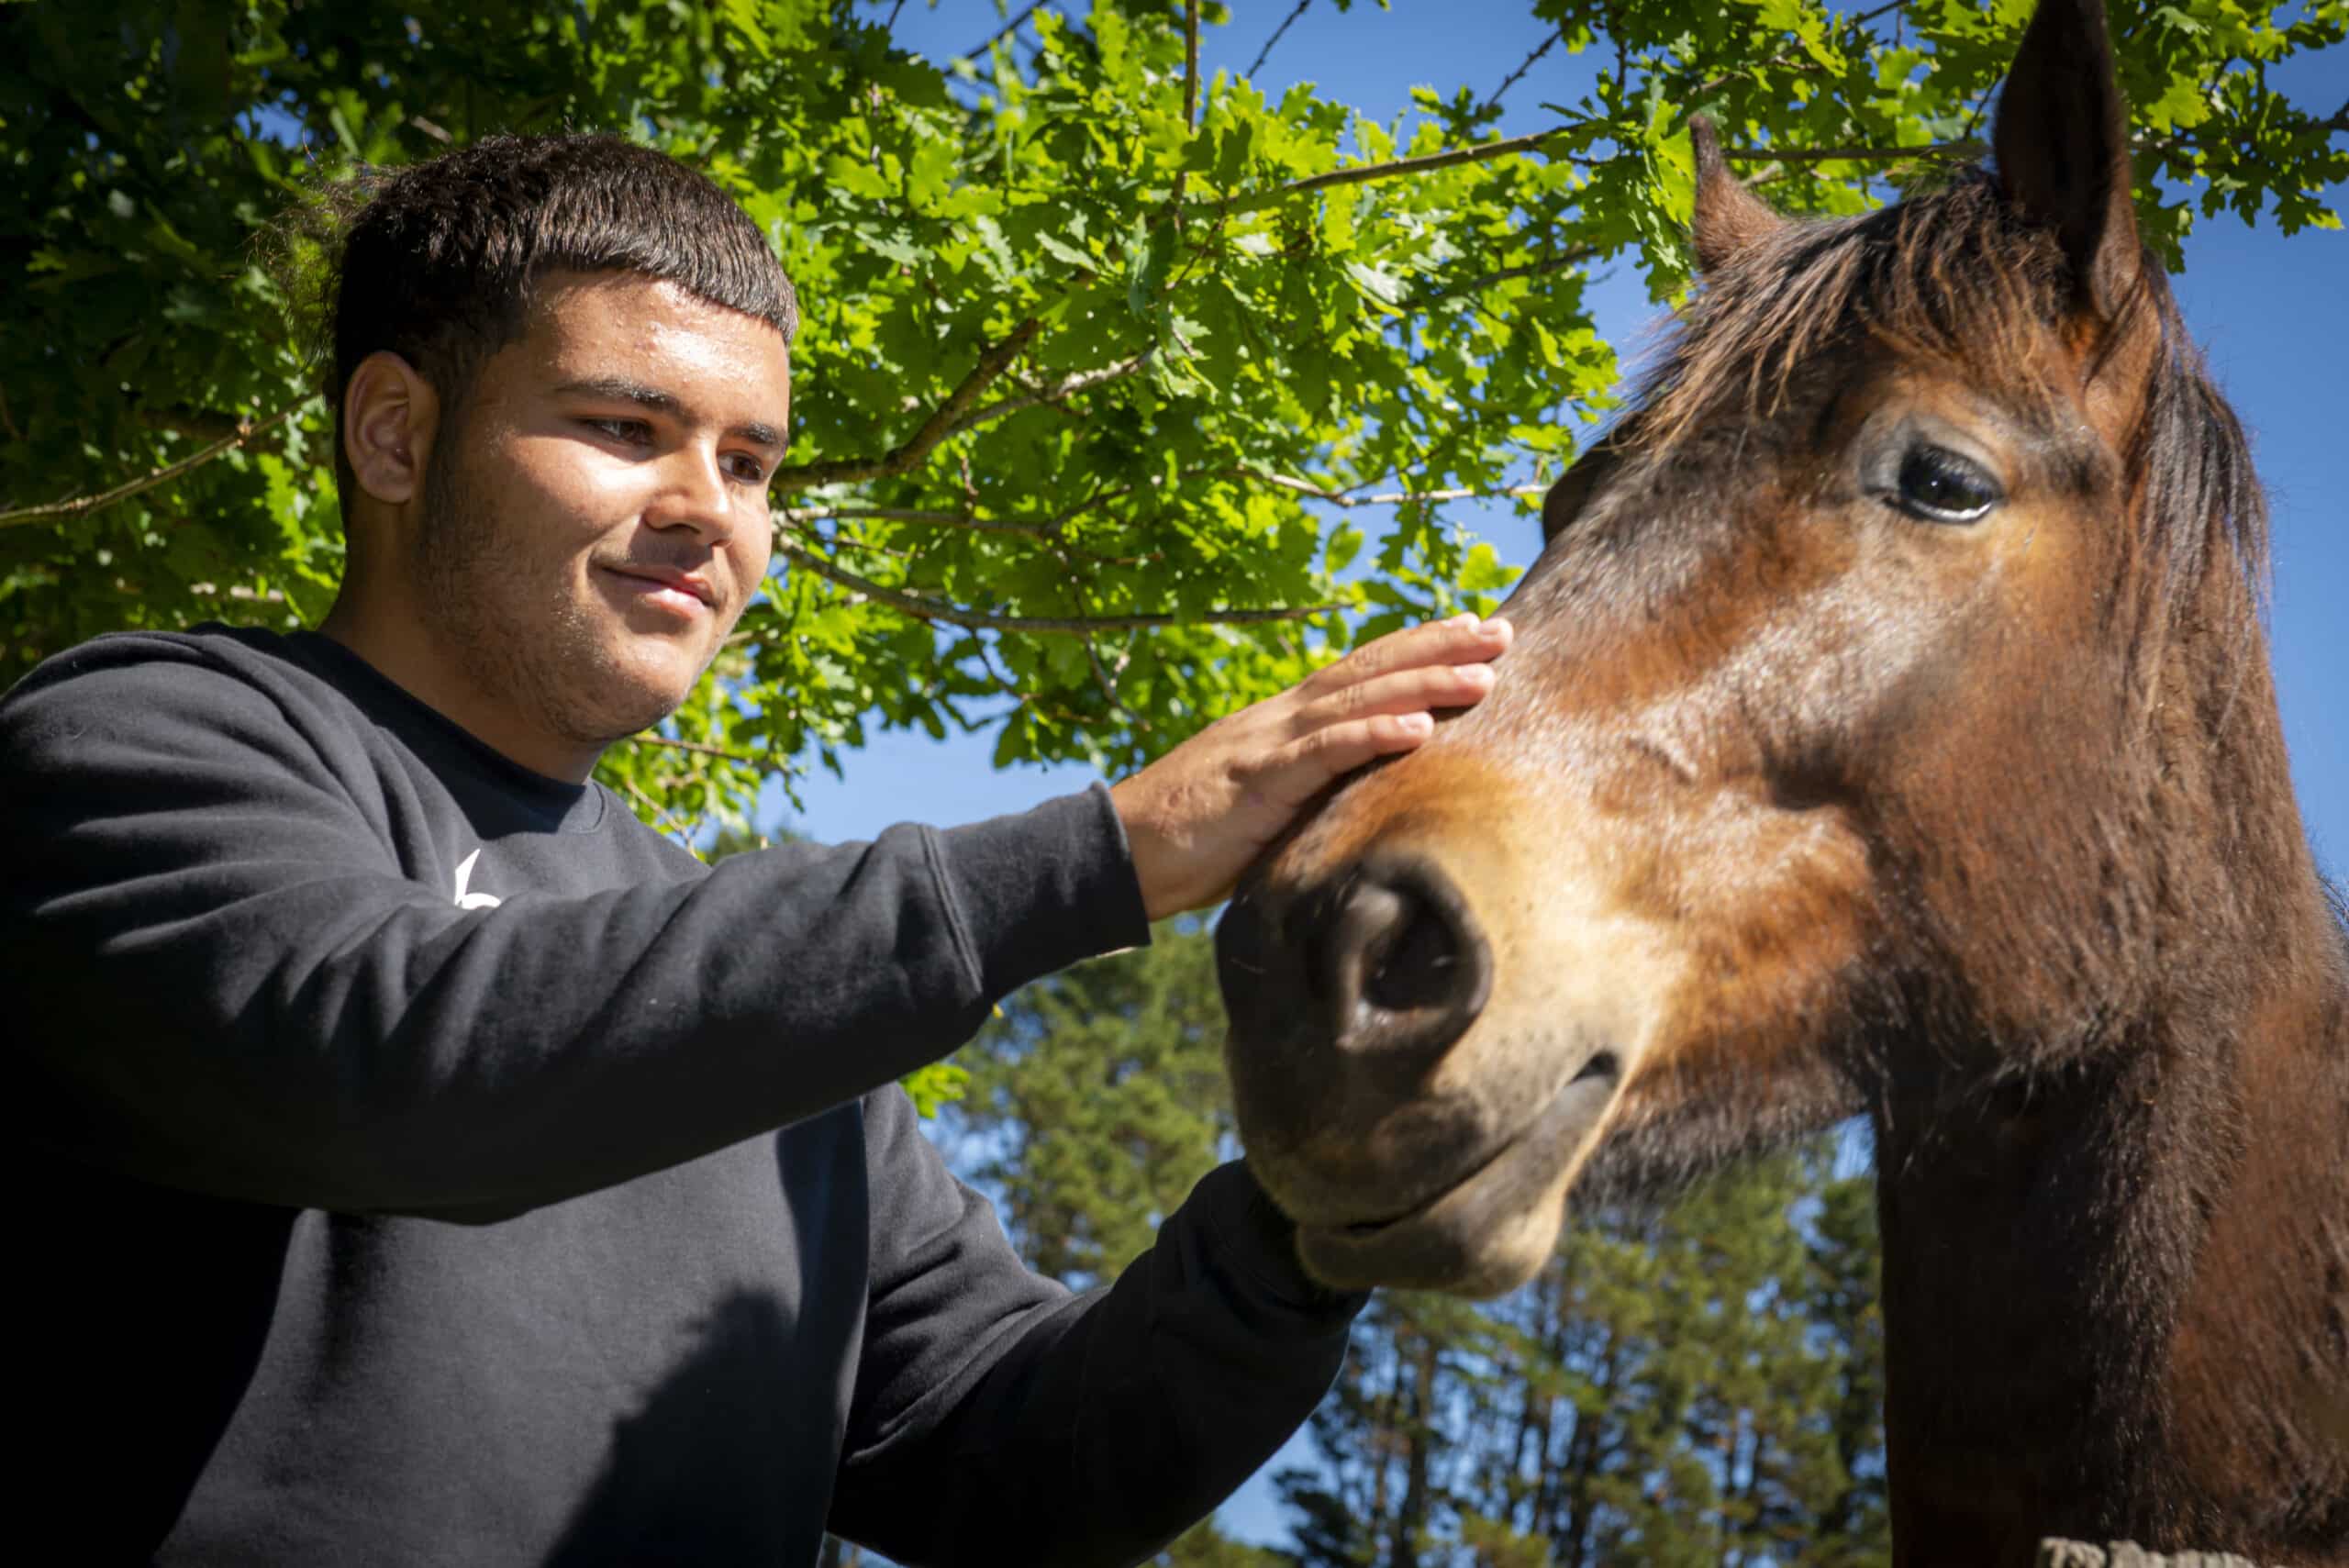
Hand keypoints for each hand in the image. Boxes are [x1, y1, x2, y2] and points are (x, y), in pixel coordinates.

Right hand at [1110, 613, 1512, 919]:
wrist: (1116, 852)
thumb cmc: (1189, 839)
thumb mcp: (1264, 807)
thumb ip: (1309, 793)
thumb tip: (1364, 804)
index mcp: (1282, 723)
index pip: (1359, 672)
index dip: (1416, 648)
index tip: (1471, 629)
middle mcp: (1280, 719)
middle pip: (1370, 670)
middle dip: (1438, 649)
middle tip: (1502, 632)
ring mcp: (1267, 745)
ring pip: (1356, 702)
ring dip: (1423, 685)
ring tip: (1483, 675)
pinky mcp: (1256, 782)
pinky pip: (1322, 754)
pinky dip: (1370, 736)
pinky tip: (1416, 729)